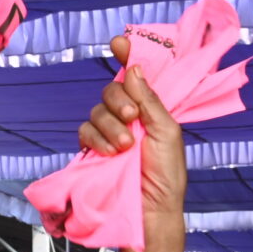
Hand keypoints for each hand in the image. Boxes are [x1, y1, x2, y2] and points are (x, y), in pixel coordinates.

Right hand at [80, 56, 185, 219]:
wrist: (150, 209)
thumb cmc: (166, 174)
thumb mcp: (167, 133)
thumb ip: (150, 101)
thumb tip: (134, 68)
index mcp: (151, 108)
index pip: (137, 75)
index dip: (128, 55)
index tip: (120, 42)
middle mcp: (129, 116)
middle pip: (113, 88)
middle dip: (120, 100)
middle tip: (132, 118)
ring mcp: (109, 132)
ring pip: (97, 110)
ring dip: (110, 125)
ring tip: (124, 147)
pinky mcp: (93, 149)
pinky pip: (85, 130)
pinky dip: (96, 139)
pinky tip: (109, 153)